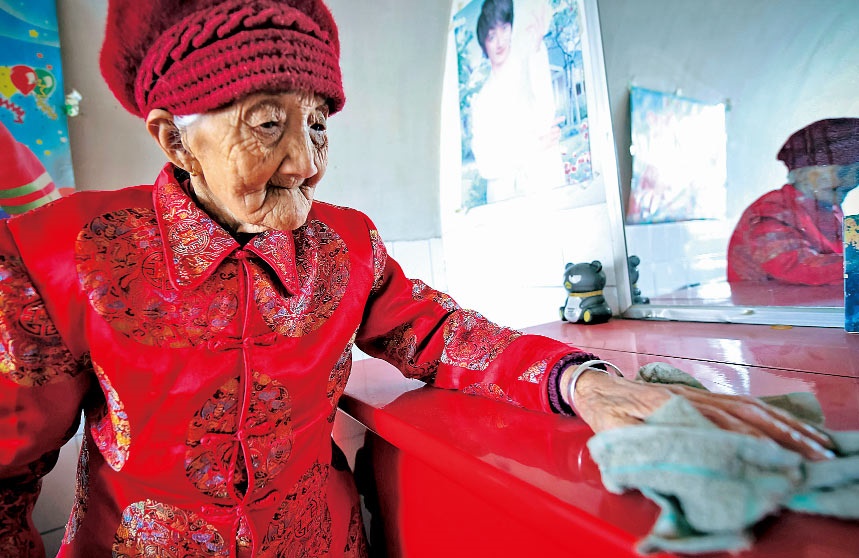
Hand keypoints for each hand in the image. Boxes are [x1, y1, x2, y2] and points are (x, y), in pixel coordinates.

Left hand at [572, 371, 835, 460]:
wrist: (597, 386)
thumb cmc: (606, 413)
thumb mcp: (613, 433)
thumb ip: (637, 447)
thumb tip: (659, 465)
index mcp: (669, 406)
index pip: (716, 424)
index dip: (746, 441)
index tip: (772, 457)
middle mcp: (690, 396)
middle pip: (742, 414)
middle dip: (779, 435)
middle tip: (810, 455)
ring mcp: (698, 393)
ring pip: (746, 406)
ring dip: (782, 424)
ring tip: (812, 441)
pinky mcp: (701, 394)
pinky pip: (740, 402)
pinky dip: (768, 413)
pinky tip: (788, 424)